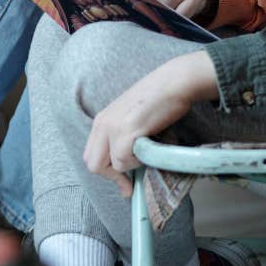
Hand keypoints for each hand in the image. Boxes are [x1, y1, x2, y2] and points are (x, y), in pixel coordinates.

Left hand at [83, 51, 218, 196]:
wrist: (174, 81)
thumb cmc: (160, 98)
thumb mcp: (132, 116)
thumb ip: (123, 135)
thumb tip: (125, 163)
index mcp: (102, 119)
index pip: (91, 156)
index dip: (107, 172)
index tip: (124, 183)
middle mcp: (102, 123)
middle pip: (93, 165)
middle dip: (112, 177)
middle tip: (130, 184)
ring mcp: (112, 127)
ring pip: (110, 166)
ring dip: (130, 166)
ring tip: (147, 151)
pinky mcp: (125, 131)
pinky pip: (124, 160)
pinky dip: (137, 161)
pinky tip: (150, 146)